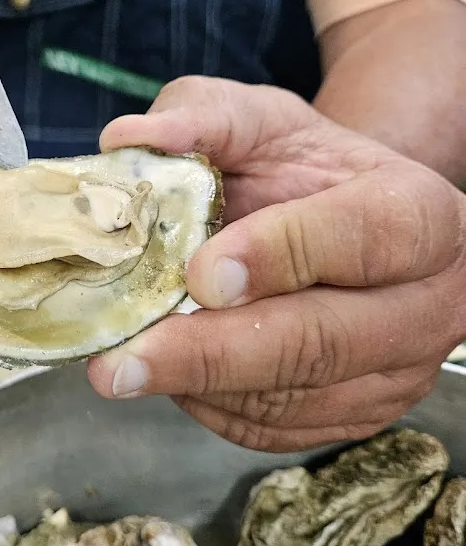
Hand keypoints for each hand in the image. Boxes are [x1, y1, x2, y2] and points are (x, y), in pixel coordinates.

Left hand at [87, 78, 465, 451]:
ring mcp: (395, 374)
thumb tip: (129, 140)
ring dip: (197, 385)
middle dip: (212, 354)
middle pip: (323, 342)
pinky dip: (209, 406)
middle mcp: (424, 306)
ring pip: (291, 398)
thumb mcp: (266, 123)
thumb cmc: (307, 172)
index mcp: (420, 217)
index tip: (200, 273)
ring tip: (122, 365)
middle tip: (121, 361)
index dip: (283, 254)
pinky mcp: (357, 417)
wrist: (348, 226)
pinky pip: (275, 429)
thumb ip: (206, 116)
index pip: (367, 238)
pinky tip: (171, 374)